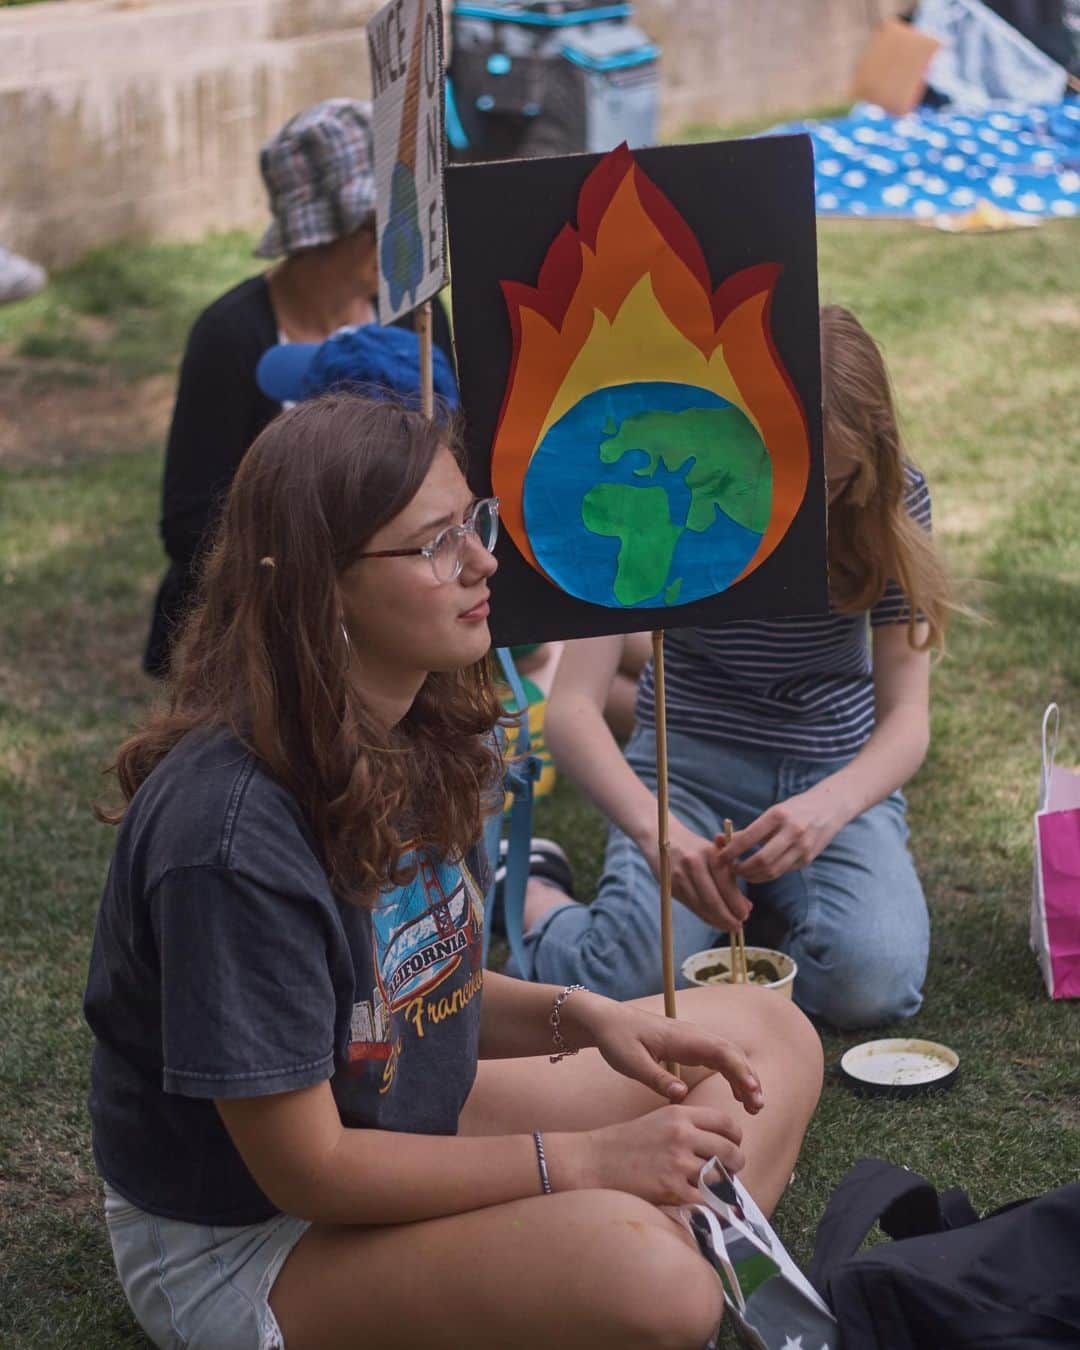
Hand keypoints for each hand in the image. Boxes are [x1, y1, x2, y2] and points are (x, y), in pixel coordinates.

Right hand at [551, 1105, 745, 1206]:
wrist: (594, 1161)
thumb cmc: (625, 1143)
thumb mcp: (658, 1121)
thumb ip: (688, 1127)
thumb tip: (719, 1145)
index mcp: (679, 1114)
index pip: (726, 1123)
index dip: (736, 1138)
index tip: (733, 1147)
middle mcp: (682, 1135)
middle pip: (730, 1151)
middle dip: (735, 1165)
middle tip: (729, 1173)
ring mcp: (677, 1162)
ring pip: (722, 1178)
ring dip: (724, 1188)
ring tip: (717, 1190)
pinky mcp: (671, 1189)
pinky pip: (706, 1201)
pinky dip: (710, 1206)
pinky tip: (706, 1205)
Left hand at [570, 996, 763, 1110]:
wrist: (605, 1020)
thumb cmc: (616, 1039)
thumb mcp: (630, 1063)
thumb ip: (656, 1078)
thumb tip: (681, 1094)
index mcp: (682, 1038)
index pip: (721, 1052)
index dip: (740, 1072)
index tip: (752, 1092)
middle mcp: (692, 1035)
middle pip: (732, 1054)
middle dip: (749, 1078)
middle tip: (758, 1108)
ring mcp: (692, 1039)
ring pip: (728, 1055)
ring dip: (744, 1077)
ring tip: (754, 1106)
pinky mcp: (688, 1045)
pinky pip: (719, 1057)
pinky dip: (733, 1073)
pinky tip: (737, 1093)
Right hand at [640, 815, 750, 931]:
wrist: (661, 834)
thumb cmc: (694, 847)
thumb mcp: (714, 853)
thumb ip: (729, 877)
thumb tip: (747, 906)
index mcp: (710, 853)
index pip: (726, 884)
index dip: (737, 904)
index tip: (745, 916)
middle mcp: (694, 863)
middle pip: (713, 899)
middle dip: (727, 917)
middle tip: (738, 927)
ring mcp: (679, 875)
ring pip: (701, 906)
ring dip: (716, 920)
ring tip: (727, 926)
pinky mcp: (669, 885)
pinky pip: (690, 906)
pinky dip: (703, 916)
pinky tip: (712, 920)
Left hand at [717, 786, 845, 882]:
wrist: (830, 807)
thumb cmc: (795, 809)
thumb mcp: (772, 813)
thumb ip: (750, 829)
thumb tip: (722, 840)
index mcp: (778, 816)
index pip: (748, 838)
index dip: (731, 851)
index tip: (719, 857)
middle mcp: (792, 832)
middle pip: (761, 861)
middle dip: (742, 869)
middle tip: (731, 870)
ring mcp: (803, 847)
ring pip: (772, 871)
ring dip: (753, 876)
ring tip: (743, 873)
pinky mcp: (808, 858)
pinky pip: (783, 871)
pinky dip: (767, 874)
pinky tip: (759, 872)